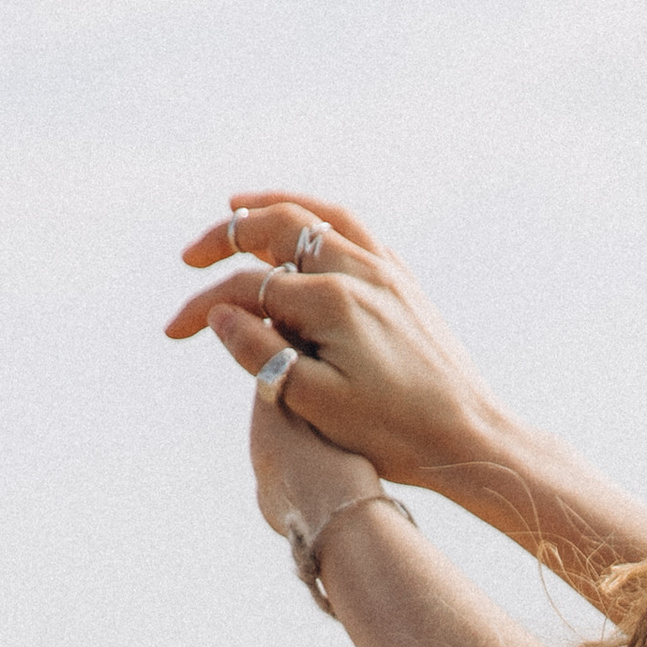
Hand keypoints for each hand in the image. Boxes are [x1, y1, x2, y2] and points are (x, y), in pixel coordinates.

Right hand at [169, 190, 506, 495]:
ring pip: (319, 216)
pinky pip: (354, 231)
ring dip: (272, 208)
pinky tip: (305, 232)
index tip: (174, 330)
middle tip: (192, 257)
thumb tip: (221, 314)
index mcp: (332, 301)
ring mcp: (386, 272)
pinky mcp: (404, 284)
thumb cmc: (397, 434)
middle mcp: (359, 272)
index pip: (249, 287)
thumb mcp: (319, 404)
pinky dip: (318, 220)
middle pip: (278, 227)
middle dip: (227, 237)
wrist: (472, 438)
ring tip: (236, 212)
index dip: (205, 307)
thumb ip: (263, 355)